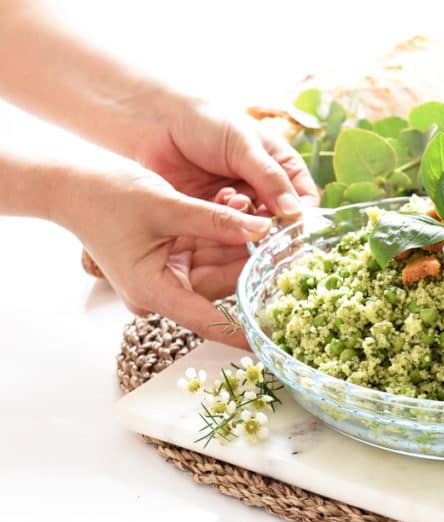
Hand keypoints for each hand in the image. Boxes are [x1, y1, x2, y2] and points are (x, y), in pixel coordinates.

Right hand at [67, 162, 272, 347]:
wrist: (73, 182)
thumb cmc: (107, 196)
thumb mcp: (167, 206)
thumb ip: (217, 221)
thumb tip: (264, 229)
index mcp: (155, 292)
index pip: (210, 321)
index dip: (245, 331)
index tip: (276, 339)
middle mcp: (164, 290)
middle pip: (223, 288)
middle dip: (255, 266)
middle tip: (292, 245)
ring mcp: (170, 274)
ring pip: (221, 266)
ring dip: (245, 243)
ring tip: (273, 219)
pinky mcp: (175, 256)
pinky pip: (212, 250)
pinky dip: (229, 234)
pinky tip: (249, 212)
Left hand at [137, 97, 318, 217]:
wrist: (153, 120)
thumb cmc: (205, 121)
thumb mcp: (244, 145)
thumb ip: (270, 178)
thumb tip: (296, 213)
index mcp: (282, 167)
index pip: (305, 199)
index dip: (302, 215)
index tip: (293, 225)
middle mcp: (263, 189)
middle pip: (281, 220)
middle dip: (272, 223)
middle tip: (261, 225)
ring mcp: (237, 204)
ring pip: (254, 229)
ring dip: (246, 221)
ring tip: (231, 201)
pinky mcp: (211, 216)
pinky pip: (227, 232)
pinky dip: (224, 225)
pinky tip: (214, 205)